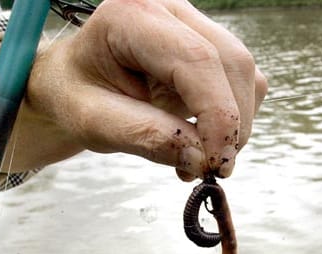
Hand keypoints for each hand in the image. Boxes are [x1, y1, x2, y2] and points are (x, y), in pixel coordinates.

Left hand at [0, 0, 267, 178]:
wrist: (77, 82)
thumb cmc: (77, 95)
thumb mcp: (94, 121)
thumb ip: (144, 136)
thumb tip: (200, 159)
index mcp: (133, 16)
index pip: (196, 59)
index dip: (217, 113)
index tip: (215, 162)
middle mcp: (171, 11)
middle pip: (232, 63)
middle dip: (232, 124)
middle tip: (213, 169)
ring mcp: (195, 26)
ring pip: (245, 74)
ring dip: (236, 123)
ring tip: (201, 157)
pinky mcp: (210, 48)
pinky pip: (243, 82)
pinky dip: (233, 118)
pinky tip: (204, 138)